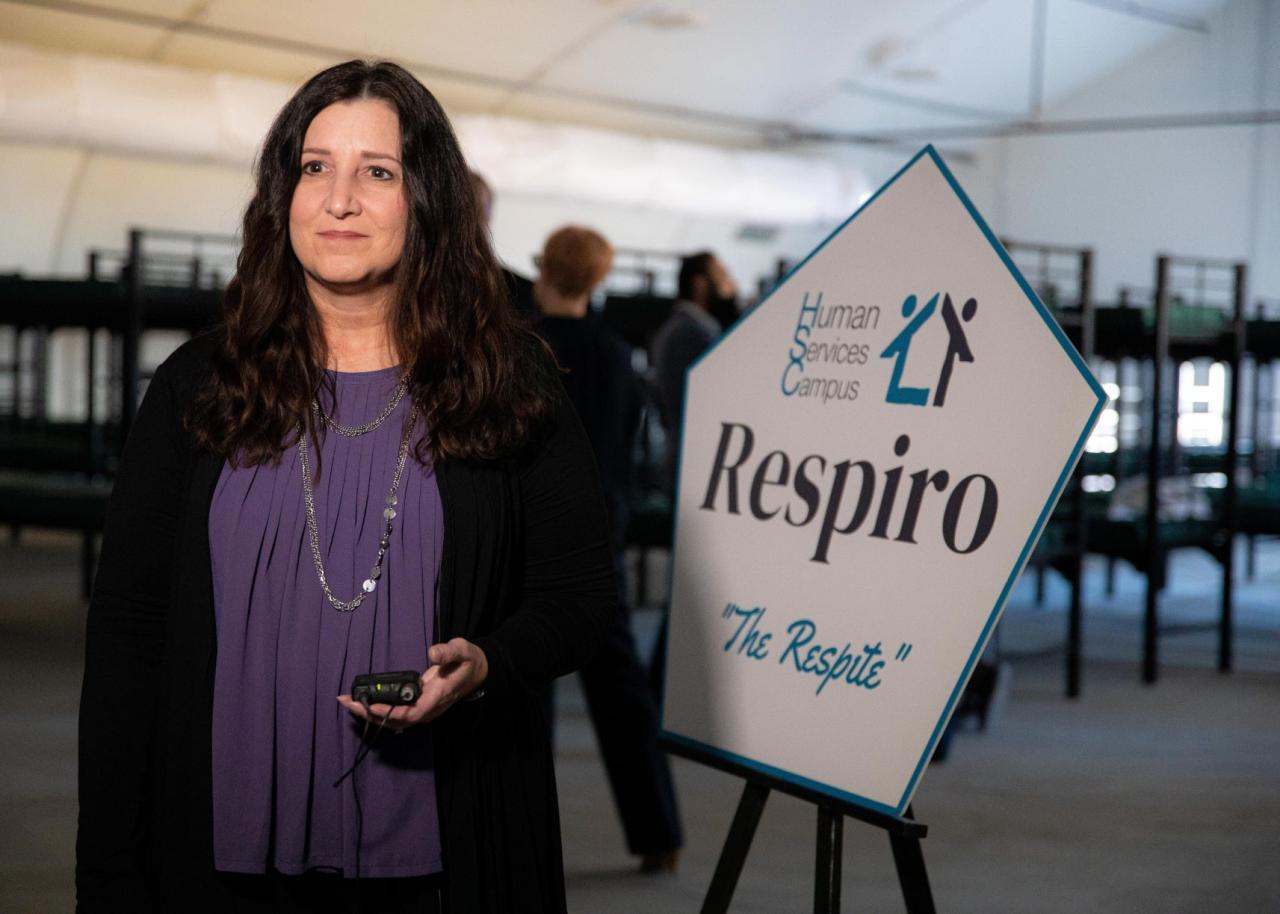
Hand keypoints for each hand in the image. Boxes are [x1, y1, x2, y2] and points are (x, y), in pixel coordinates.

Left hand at [336, 638, 488, 730]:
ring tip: (347, 701)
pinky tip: (363, 702)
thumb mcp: (463, 651)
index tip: (370, 704)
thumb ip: (449, 652)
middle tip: (346, 701)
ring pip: (393, 720)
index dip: (390, 713)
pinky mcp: (417, 706)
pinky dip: (377, 710)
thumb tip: (432, 653)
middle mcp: (428, 709)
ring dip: (369, 713)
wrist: (477, 671)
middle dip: (370, 714)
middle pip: (396, 721)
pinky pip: (395, 714)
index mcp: (437, 697)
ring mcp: (422, 709)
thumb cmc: (469, 661)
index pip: (412, 714)